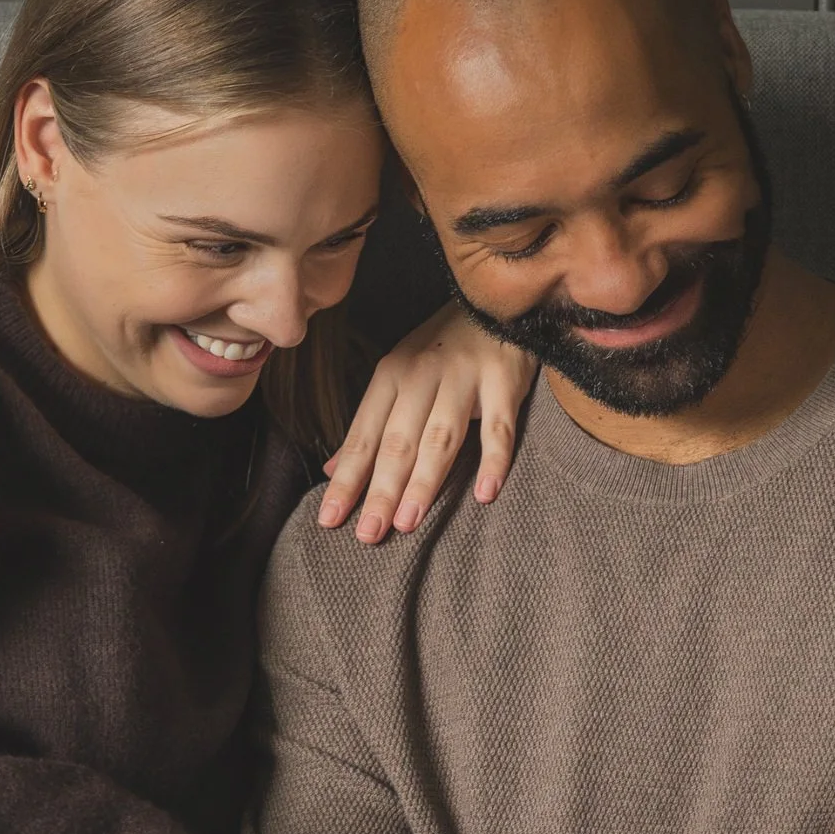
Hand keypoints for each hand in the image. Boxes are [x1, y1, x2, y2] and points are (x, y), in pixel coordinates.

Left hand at [319, 303, 535, 542]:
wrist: (499, 299)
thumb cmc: (444, 347)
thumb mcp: (400, 375)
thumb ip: (370, 424)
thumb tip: (334, 470)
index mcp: (392, 375)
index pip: (364, 436)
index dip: (348, 479)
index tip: (330, 519)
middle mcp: (423, 375)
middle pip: (398, 442)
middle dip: (380, 490)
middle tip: (369, 534)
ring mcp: (465, 377)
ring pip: (441, 437)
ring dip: (423, 481)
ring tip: (407, 522)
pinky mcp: (504, 381)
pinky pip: (498, 427)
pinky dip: (493, 461)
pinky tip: (484, 494)